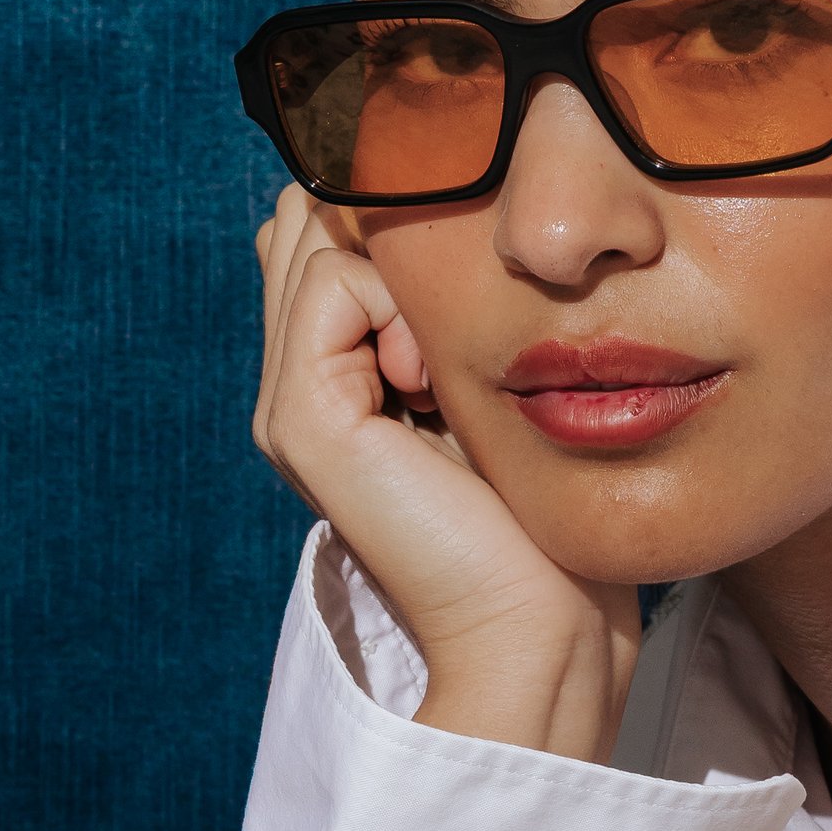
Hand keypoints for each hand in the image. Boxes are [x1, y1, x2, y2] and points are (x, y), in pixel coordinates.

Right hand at [252, 182, 638, 761]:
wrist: (539, 618)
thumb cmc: (542, 509)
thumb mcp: (490, 377)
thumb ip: (443, 308)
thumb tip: (422, 212)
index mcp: (336, 379)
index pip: (322, 232)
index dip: (392, 227)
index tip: (467, 312)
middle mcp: (298, 389)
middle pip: (308, 222)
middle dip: (391, 237)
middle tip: (452, 338)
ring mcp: (289, 406)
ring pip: (317, 237)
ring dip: (404, 273)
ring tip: (444, 372)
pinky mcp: (302, 419)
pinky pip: (331, 281)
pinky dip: (398, 302)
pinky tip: (431, 382)